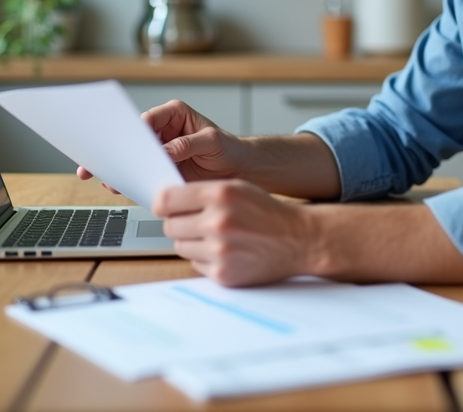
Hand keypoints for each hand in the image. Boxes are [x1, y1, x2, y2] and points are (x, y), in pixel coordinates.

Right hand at [76, 99, 249, 190]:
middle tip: (99, 160)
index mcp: (173, 114)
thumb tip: (164, 152)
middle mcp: (163, 131)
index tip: (122, 142)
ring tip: (106, 178)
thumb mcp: (211, 141)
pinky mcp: (160, 170)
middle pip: (134, 139)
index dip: (132, 131)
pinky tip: (120, 188)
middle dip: (116, 150)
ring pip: (133, 158)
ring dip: (119, 168)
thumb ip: (187, 144)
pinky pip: (141, 174)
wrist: (238, 170)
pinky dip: (131, 181)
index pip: (147, 120)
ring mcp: (159, 152)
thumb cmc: (229, 148)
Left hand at [153, 180, 315, 286]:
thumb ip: (202, 192)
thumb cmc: (267, 212)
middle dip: (180, 223)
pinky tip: (225, 251)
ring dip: (192, 242)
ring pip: (180, 246)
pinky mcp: (223, 273)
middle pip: (170, 225)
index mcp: (220, 194)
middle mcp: (218, 222)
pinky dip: (205, 259)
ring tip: (215, 237)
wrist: (299, 239)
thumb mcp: (237, 188)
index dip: (163, 203)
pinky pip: (195, 264)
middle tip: (197, 222)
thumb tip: (165, 202)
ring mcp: (220, 251)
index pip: (166, 200)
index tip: (166, 207)